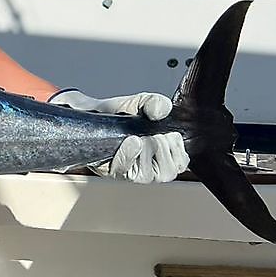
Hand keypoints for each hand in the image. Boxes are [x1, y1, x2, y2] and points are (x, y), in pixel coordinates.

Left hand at [49, 89, 188, 182]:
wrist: (94, 112)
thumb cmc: (122, 113)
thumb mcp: (142, 103)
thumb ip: (156, 103)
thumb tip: (160, 110)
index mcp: (165, 156)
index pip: (182, 163)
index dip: (176, 147)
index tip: (168, 133)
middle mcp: (150, 169)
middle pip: (166, 171)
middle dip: (160, 147)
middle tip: (149, 133)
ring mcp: (131, 172)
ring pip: (148, 173)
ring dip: (145, 151)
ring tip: (137, 136)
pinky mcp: (113, 172)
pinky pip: (126, 170)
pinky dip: (129, 155)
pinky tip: (131, 141)